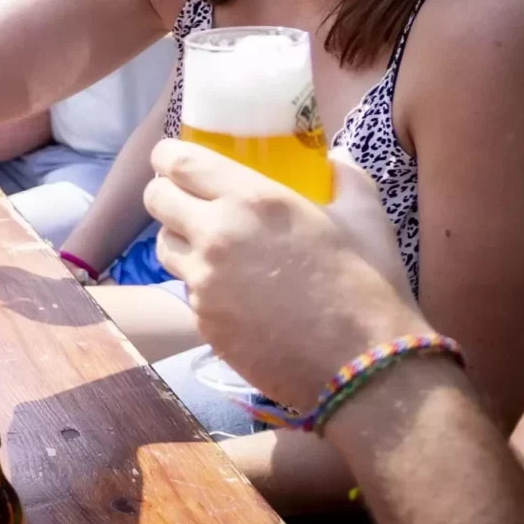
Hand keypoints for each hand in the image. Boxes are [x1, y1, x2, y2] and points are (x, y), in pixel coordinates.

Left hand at [144, 142, 428, 407]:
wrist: (363, 368)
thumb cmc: (368, 286)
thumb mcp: (366, 217)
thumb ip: (346, 177)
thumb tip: (335, 158)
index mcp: (252, 200)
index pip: (179, 162)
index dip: (168, 156)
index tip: (174, 158)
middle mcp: (215, 236)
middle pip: (156, 200)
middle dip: (166, 194)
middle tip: (187, 200)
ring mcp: (204, 283)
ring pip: (164, 247)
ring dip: (179, 240)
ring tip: (210, 246)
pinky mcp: (203, 323)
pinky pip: (188, 291)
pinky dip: (202, 286)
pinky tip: (236, 292)